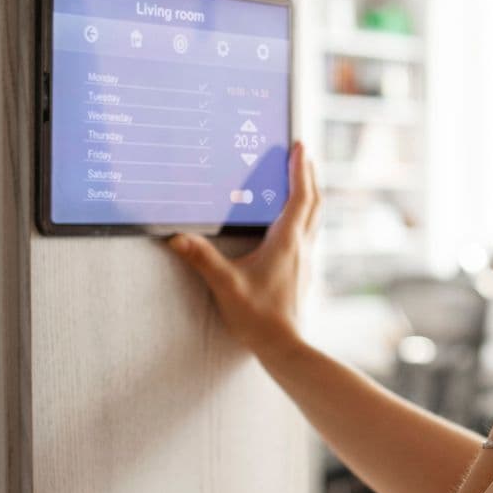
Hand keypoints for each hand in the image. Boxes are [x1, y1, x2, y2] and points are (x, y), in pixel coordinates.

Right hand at [167, 140, 322, 364]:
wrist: (285, 347)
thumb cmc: (259, 317)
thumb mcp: (226, 285)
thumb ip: (202, 259)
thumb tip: (176, 237)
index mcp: (287, 241)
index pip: (300, 196)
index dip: (300, 169)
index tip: (300, 146)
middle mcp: (302, 246)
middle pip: (314, 202)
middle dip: (309, 175)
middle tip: (303, 154)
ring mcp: (306, 259)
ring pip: (315, 218)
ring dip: (310, 195)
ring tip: (301, 180)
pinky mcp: (304, 272)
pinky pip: (310, 234)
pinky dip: (305, 217)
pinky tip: (292, 223)